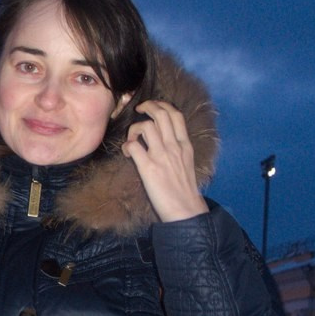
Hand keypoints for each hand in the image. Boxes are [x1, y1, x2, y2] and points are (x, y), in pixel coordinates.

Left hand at [122, 100, 209, 223]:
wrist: (185, 209)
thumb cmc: (185, 189)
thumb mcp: (188, 163)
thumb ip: (178, 148)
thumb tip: (165, 138)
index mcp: (184, 145)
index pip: (176, 115)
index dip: (162, 105)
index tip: (152, 106)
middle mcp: (173, 146)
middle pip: (160, 114)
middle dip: (147, 106)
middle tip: (138, 110)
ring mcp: (161, 156)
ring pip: (145, 126)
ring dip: (134, 129)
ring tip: (133, 140)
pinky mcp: (148, 168)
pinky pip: (133, 146)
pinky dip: (127, 146)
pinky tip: (127, 154)